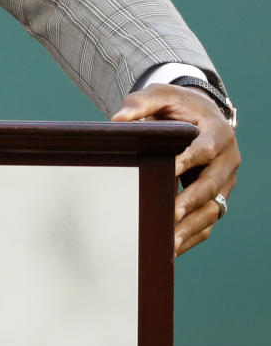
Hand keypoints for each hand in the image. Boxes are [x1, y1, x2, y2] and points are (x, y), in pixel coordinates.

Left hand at [112, 83, 238, 256]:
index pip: (206, 149)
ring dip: (190, 227)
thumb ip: (140, 104)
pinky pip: (208, 222)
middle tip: (169, 215)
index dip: (189, 160)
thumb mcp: (160, 96)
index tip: (169, 170)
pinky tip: (170, 249)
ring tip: (167, 242)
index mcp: (218, 133)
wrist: (199, 116)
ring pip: (213, 210)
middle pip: (212, 185)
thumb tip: (116, 121)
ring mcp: (225, 183)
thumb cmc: (176, 107)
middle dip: (190, 201)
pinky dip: (191, 237)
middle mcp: (228, 161)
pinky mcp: (217, 199)